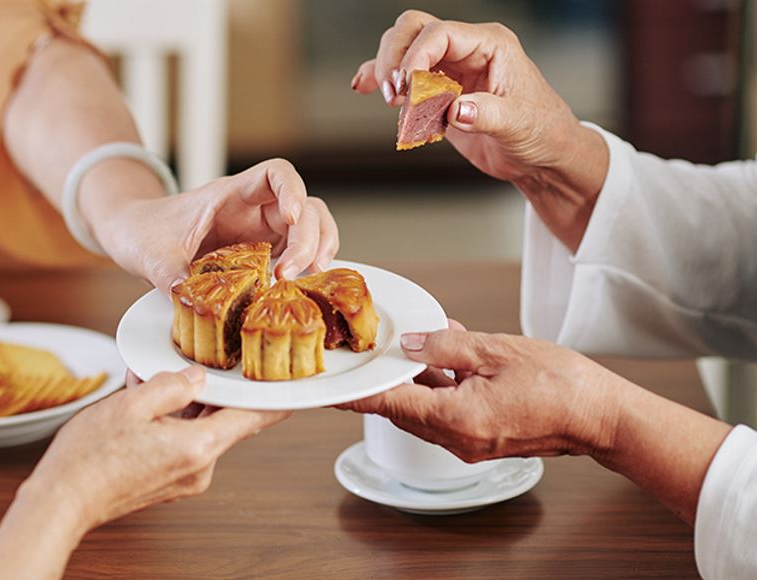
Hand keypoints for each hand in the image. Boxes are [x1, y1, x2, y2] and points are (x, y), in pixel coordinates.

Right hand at [25, 366, 289, 532]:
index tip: (294, 384)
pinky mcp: (169, 482)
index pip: (253, 419)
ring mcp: (186, 478)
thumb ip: (172, 385)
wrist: (61, 501)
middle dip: (206, 390)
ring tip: (148, 384)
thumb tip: (196, 376)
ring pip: (198, 428)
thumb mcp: (132, 404)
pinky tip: (143, 405)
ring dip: (181, 405)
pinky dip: (170, 422)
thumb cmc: (90, 458)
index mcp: (199, 447)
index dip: (275, 398)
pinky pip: (181, 442)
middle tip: (191, 364)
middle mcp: (200, 468)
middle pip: (222, 419)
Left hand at [87, 159, 338, 294]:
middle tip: (288, 274)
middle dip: (307, 238)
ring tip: (311, 277)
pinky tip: (301, 285)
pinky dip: (307, 267)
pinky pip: (296, 253)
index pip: (276, 174)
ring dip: (317, 249)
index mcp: (230, 195)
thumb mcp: (151, 254)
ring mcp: (260, 231)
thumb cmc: (143, 230)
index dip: (293, 190)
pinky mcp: (261, 254)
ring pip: (309, 228)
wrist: (133, 236)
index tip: (292, 217)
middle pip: (304, 207)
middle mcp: (253, 209)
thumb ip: (170, 275)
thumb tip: (186, 298)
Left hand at [339, 327, 623, 461]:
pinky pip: (447, 412)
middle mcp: (456, 439)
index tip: (329, 386)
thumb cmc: (560, 385)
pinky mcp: (483, 438)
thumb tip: (410, 344)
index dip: (356, 392)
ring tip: (417, 344)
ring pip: (424, 409)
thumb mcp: (495, 351)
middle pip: (402, 408)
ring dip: (416, 379)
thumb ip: (445, 348)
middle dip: (385, 379)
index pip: (388, 403)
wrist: (601, 417)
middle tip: (368, 353)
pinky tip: (447, 357)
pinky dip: (440, 387)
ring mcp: (469, 443)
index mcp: (453, 419)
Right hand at [351, 11, 607, 249]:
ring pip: (403, 48)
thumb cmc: (541, 133)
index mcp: (490, 45)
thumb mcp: (518, 124)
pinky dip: (380, 79)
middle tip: (393, 94)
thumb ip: (486, 115)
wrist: (543, 156)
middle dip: (395, 58)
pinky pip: (403, 75)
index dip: (415, 57)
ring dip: (387, 71)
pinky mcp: (438, 91)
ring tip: (392, 101)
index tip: (406, 89)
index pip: (439, 34)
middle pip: (413, 29)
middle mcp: (467, 50)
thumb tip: (455, 110)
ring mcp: (451, 69)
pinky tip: (362, 86)